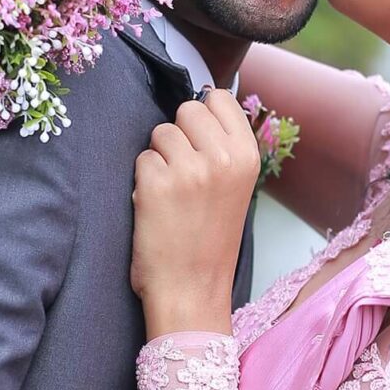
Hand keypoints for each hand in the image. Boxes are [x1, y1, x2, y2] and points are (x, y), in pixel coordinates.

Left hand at [131, 90, 261, 336]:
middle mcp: (223, 158)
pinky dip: (143, 181)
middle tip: (184, 173)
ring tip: (171, 194)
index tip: (199, 140)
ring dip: (159, 158)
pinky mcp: (156, 184)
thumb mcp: (235, 187)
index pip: (220, 98)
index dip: (203, 114)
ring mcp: (190, 170)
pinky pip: (141, 160)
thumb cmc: (210, 240)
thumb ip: (223, 148)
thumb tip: (200, 103)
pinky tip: (156, 208)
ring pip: (160, 133)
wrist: (192, 291)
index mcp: (247, 157)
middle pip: (187, 109)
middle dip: (179, 134)